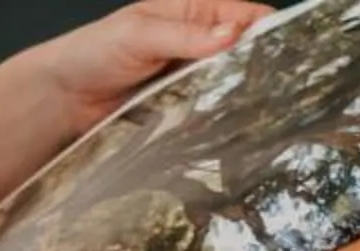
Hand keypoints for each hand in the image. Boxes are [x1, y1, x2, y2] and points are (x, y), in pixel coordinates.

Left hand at [20, 0, 276, 135]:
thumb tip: (233, 34)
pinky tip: (240, 131)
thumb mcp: (140, 34)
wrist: (63, 98)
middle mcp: (199, 42)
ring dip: (247, 98)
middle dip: (266, 68)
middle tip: (292, 93)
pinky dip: (225, 120)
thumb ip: (187, 36)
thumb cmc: (94, 52)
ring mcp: (194, 77)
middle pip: (247, 52)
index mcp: (194, 11)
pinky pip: (213, 112)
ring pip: (234, 85)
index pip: (247, 16)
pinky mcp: (185, 108)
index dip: (272, 31)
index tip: (296, 53)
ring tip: (273, 116)